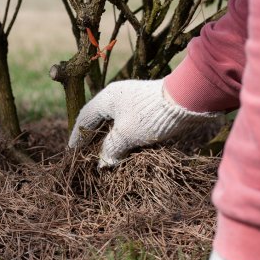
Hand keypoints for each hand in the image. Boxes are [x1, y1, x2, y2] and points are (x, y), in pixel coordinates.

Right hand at [68, 79, 219, 167]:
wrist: (187, 100)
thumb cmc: (150, 116)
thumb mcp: (126, 135)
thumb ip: (110, 149)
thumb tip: (102, 163)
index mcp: (107, 99)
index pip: (85, 118)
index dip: (77, 136)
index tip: (71, 151)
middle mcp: (117, 97)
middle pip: (98, 120)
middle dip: (92, 139)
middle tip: (86, 155)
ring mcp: (133, 102)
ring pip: (114, 123)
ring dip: (108, 140)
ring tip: (104, 156)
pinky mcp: (146, 108)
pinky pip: (127, 124)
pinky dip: (122, 137)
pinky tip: (123, 149)